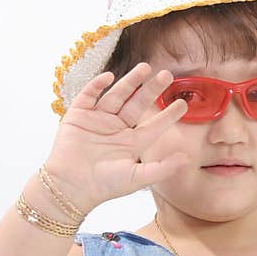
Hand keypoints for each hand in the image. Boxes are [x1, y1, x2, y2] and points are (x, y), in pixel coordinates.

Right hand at [43, 62, 189, 211]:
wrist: (71, 187)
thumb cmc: (104, 186)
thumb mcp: (137, 178)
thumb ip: (162, 168)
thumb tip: (186, 159)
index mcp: (131, 143)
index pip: (154, 125)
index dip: (168, 115)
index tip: (183, 103)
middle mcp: (116, 129)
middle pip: (137, 104)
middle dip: (151, 90)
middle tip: (167, 75)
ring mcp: (97, 121)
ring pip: (117, 96)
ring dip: (130, 81)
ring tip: (145, 67)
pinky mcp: (78, 116)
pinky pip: (89, 96)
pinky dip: (97, 85)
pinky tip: (109, 77)